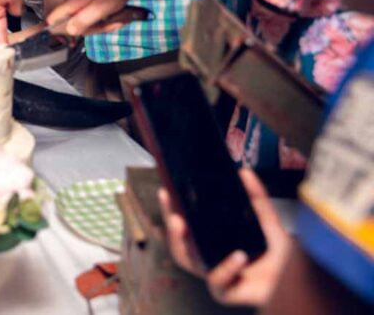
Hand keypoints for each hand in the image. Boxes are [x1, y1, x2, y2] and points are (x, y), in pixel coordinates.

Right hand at [46, 0, 141, 35]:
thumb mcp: (102, 8)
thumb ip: (84, 20)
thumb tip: (69, 31)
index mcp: (71, 0)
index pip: (52, 19)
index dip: (58, 32)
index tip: (71, 41)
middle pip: (70, 22)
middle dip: (90, 28)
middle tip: (109, 26)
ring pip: (81, 17)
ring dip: (98, 23)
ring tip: (115, 20)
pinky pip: (87, 11)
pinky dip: (100, 16)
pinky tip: (112, 15)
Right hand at [159, 170, 290, 307]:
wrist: (297, 277)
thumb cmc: (278, 253)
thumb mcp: (266, 219)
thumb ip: (257, 196)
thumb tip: (244, 171)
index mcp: (211, 239)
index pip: (184, 223)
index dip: (171, 209)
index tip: (166, 191)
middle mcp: (208, 257)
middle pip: (178, 243)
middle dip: (170, 227)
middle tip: (174, 215)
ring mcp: (213, 274)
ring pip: (187, 262)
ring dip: (182, 245)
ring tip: (185, 228)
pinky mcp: (225, 292)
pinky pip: (217, 280)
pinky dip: (226, 268)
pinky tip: (238, 256)